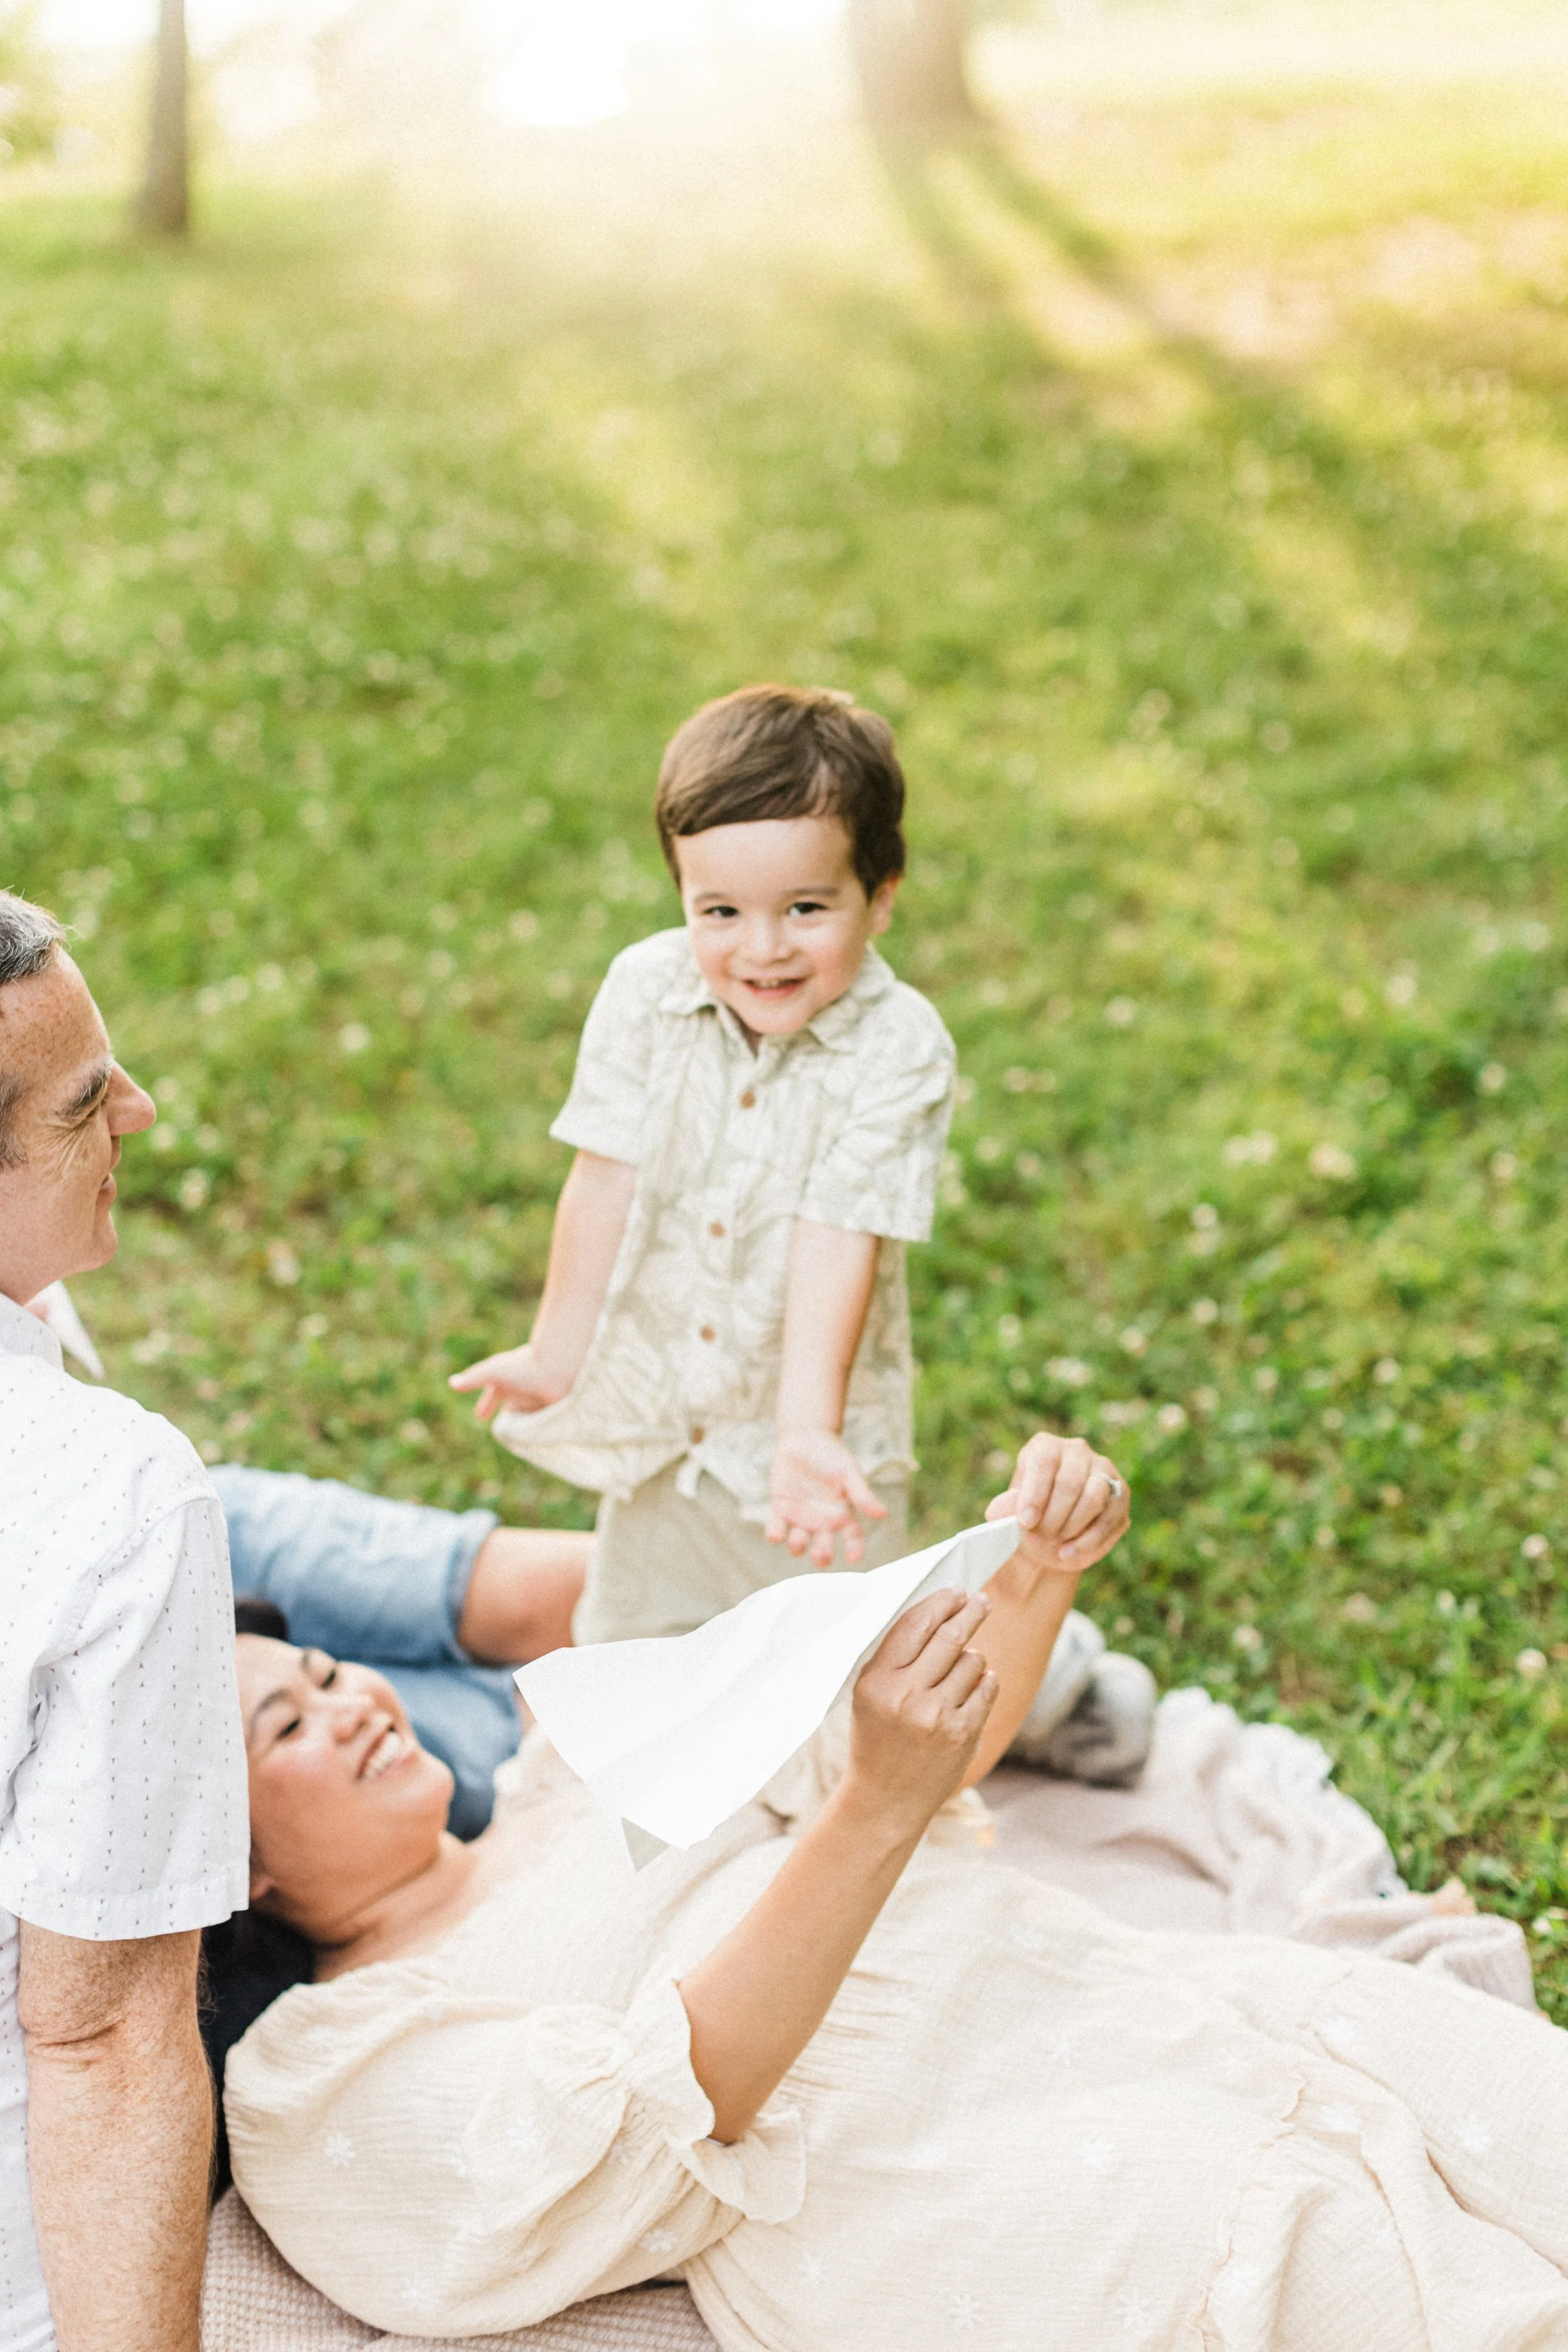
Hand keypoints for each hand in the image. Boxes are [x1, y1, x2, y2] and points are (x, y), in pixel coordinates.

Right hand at [449, 1344, 571, 1422]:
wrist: (558, 1367)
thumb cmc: (524, 1367)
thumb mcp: (493, 1372)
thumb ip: (472, 1379)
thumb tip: (451, 1383)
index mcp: (508, 1378)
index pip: (493, 1394)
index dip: (486, 1404)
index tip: (480, 1415)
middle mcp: (524, 1387)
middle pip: (512, 1403)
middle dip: (507, 1411)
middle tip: (503, 1422)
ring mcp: (539, 1397)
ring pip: (528, 1411)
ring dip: (524, 1419)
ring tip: (519, 1431)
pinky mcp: (553, 1407)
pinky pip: (544, 1419)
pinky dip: (540, 1424)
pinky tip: (538, 1433)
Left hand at [766, 1429, 888, 1567]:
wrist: (803, 1436)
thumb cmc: (831, 1453)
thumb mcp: (848, 1472)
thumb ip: (862, 1493)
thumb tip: (883, 1514)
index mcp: (842, 1513)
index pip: (853, 1537)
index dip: (855, 1550)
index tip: (854, 1557)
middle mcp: (822, 1519)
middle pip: (824, 1548)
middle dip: (822, 1556)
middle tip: (821, 1554)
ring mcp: (800, 1516)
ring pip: (798, 1544)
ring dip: (798, 1547)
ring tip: (799, 1538)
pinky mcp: (781, 1509)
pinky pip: (776, 1529)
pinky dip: (775, 1535)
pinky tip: (778, 1533)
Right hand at [844, 1589, 997, 1834]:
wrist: (886, 1799)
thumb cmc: (878, 1738)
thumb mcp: (870, 1693)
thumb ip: (898, 1655)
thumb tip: (938, 1611)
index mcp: (876, 1681)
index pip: (915, 1624)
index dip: (940, 1602)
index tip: (956, 1592)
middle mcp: (906, 1696)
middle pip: (950, 1636)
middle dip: (969, 1612)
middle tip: (981, 1602)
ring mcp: (936, 1716)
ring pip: (972, 1660)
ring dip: (972, 1658)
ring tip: (960, 1670)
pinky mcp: (963, 1733)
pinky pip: (987, 1687)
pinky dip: (985, 1681)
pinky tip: (973, 1688)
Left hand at [984, 1431, 1129, 1576]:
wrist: (1049, 1538)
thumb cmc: (1028, 1518)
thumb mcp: (1010, 1514)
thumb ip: (1004, 1510)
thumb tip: (997, 1511)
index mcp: (1046, 1446)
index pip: (1045, 1460)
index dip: (1035, 1492)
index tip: (1025, 1522)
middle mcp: (1077, 1451)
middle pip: (1070, 1481)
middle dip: (1053, 1517)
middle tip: (1037, 1540)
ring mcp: (1103, 1471)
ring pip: (1094, 1496)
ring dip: (1072, 1526)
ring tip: (1054, 1547)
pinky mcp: (1121, 1496)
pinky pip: (1110, 1518)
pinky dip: (1089, 1540)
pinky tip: (1069, 1554)